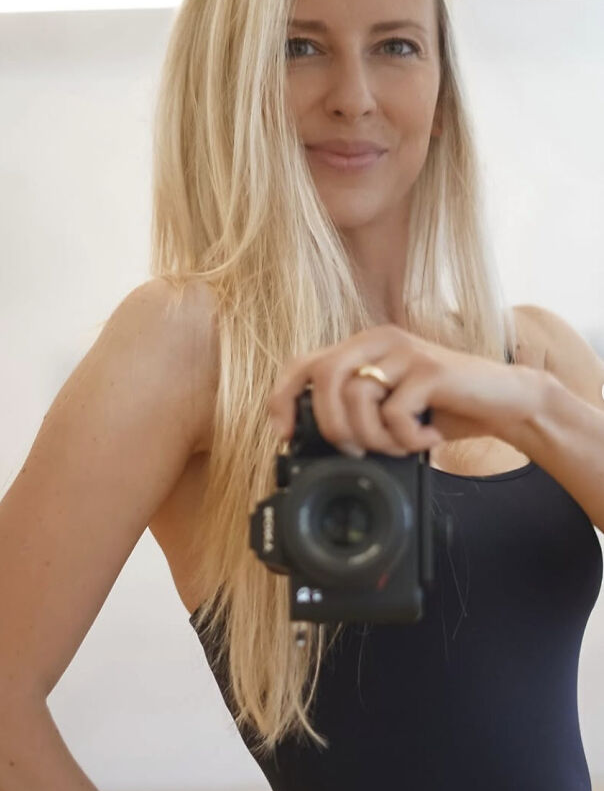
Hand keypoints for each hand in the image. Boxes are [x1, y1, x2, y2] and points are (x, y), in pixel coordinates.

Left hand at [267, 324, 544, 456]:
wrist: (506, 402)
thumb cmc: (444, 407)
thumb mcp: (390, 407)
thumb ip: (355, 409)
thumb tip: (308, 440)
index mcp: (363, 347)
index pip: (304, 363)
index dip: (284, 398)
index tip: (286, 435)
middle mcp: (380, 341)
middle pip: (325, 376)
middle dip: (332, 424)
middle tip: (355, 450)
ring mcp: (406, 351)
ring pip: (358, 396)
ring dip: (376, 437)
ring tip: (401, 444)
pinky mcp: (431, 369)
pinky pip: (396, 412)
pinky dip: (408, 438)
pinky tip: (428, 437)